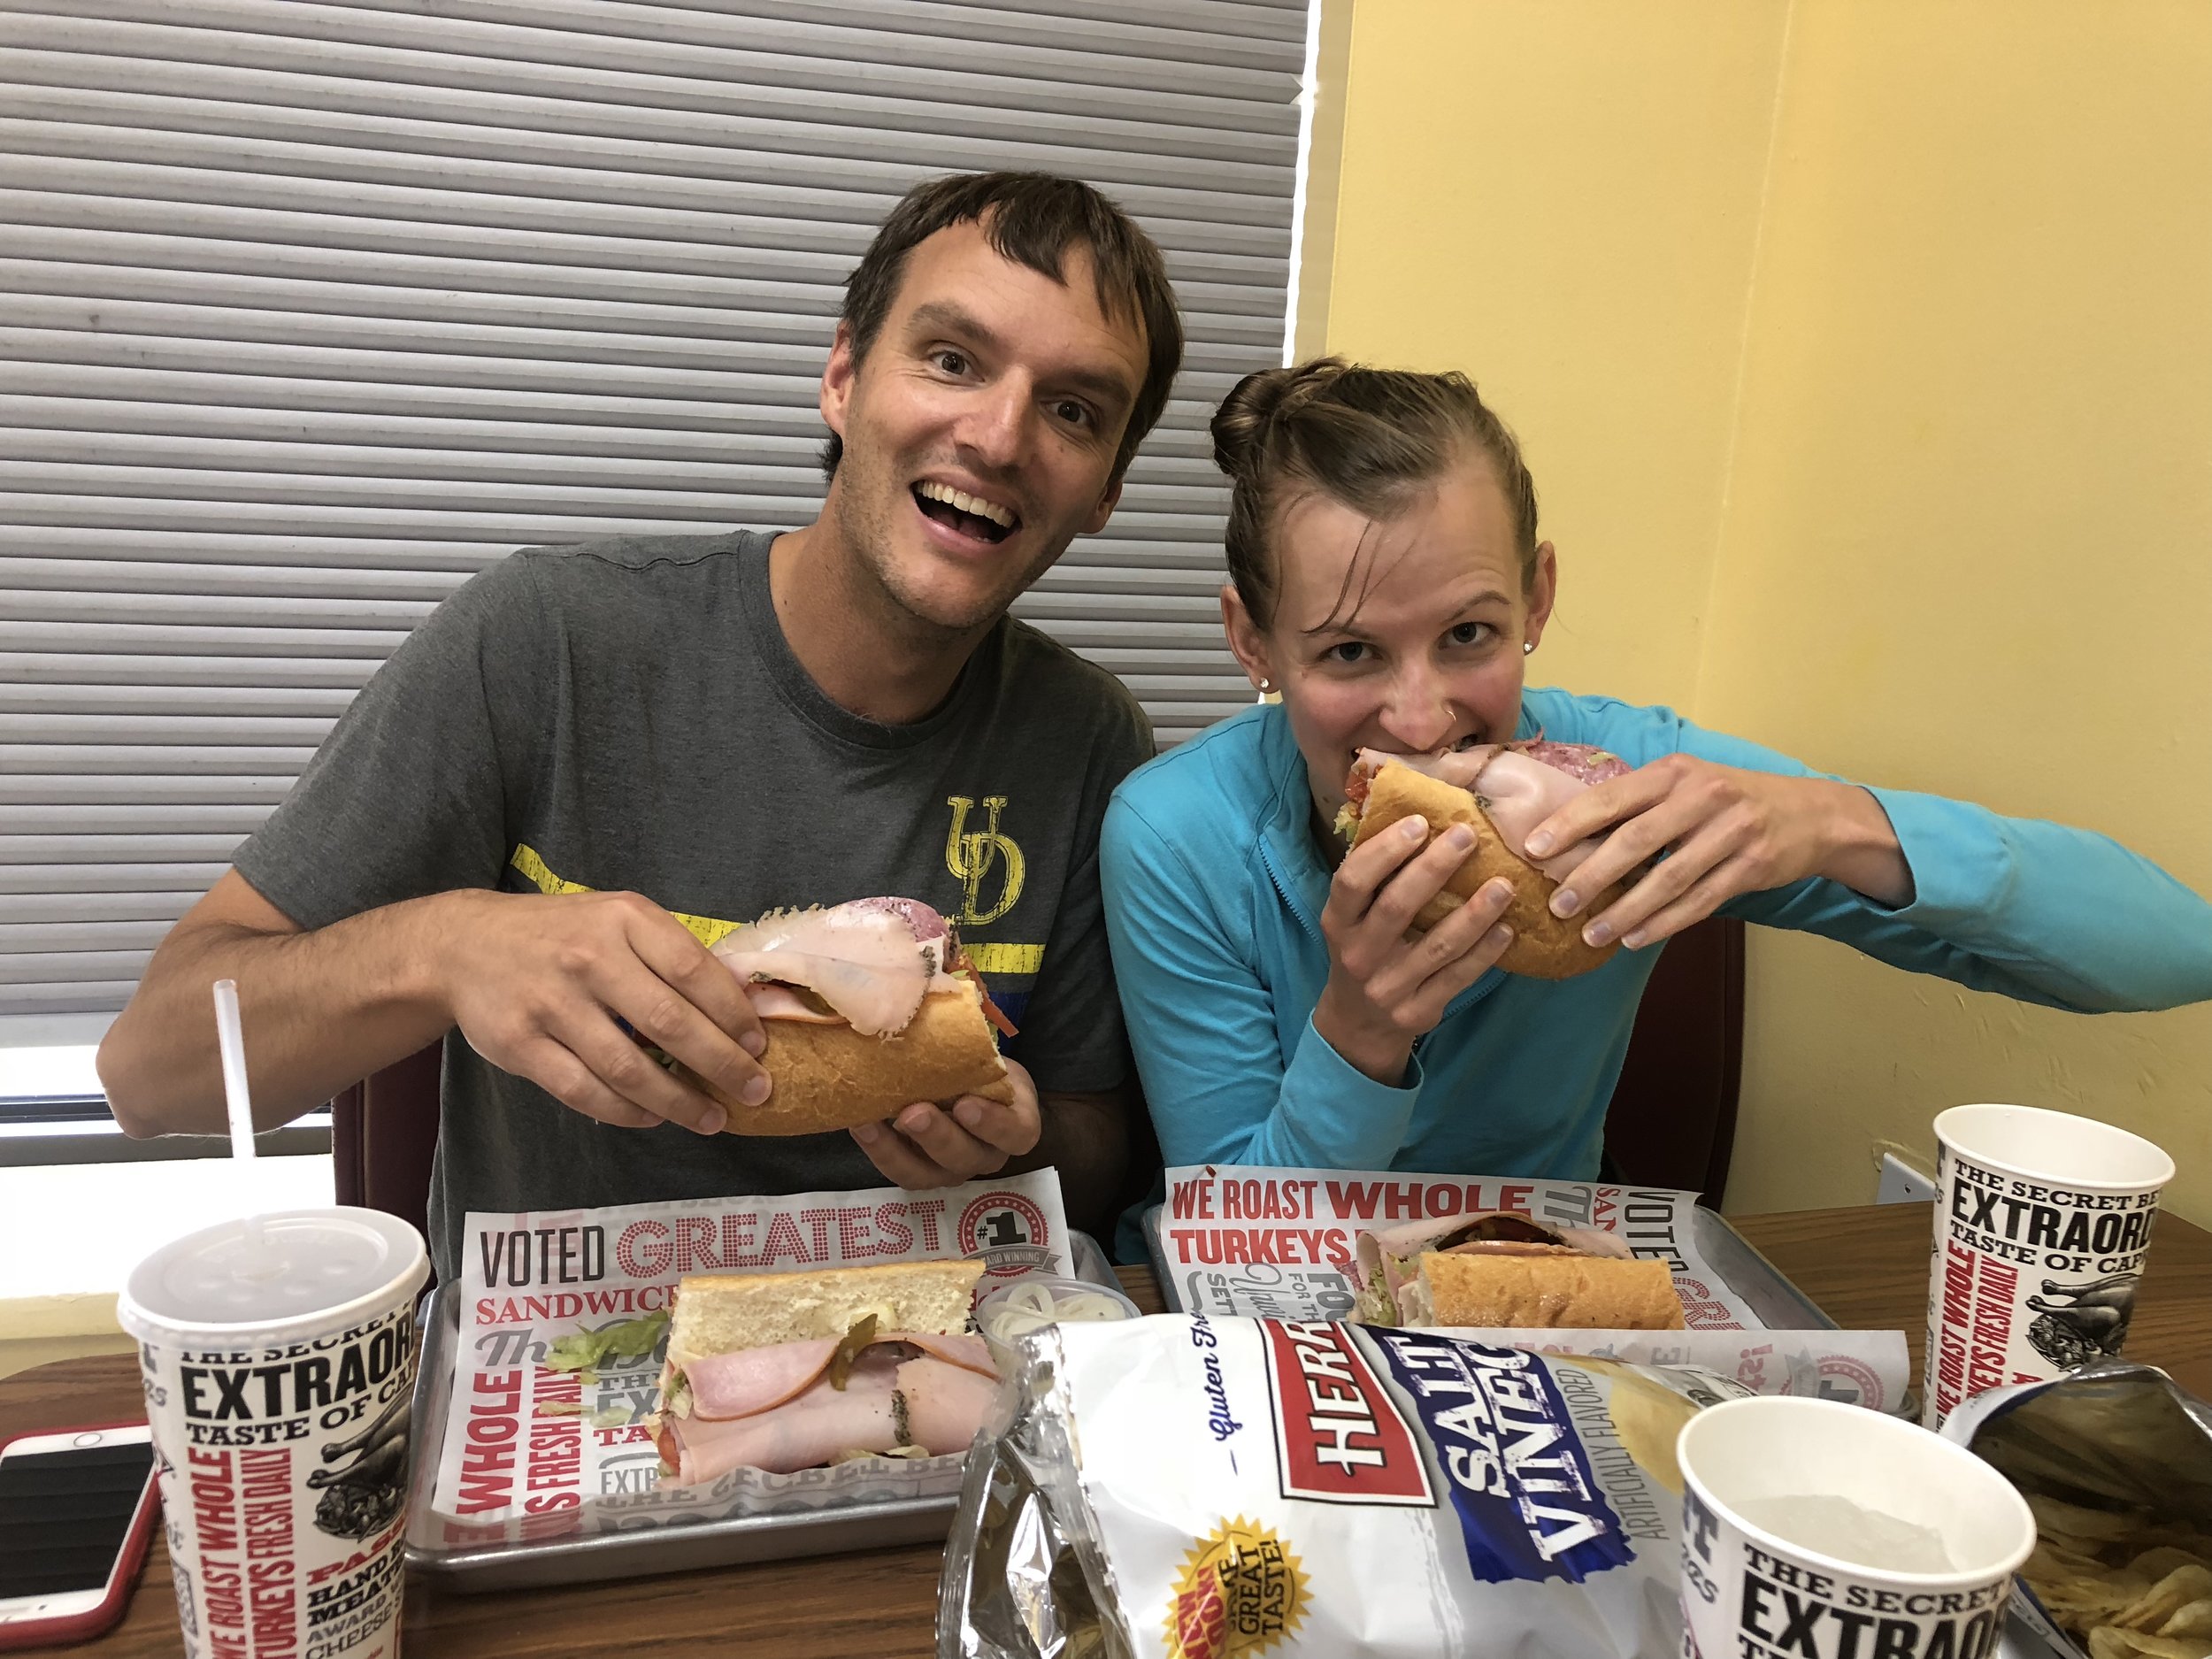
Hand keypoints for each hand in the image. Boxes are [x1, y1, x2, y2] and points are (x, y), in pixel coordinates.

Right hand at [436, 888, 768, 1132]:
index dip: (732, 1013)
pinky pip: (585, 1090)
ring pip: (629, 1067)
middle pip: (670, 1022)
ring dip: (679, 1100)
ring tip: (711, 1117)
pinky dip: (626, 1111)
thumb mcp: (616, 919)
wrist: (463, 944)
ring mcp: (552, 1003)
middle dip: (721, 1064)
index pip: (693, 970)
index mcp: (624, 920)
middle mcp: (589, 958)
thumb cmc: (562, 934)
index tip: (758, 1044)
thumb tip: (738, 1004)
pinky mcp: (521, 1044)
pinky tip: (654, 1117)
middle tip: (754, 1091)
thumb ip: (669, 954)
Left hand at [850, 1057, 1041, 1186]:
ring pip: (925, 1174)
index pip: (1015, 1133)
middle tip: (912, 1112)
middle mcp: (985, 1154)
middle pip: (965, 1157)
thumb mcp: (988, 1054)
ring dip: (895, 1151)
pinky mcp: (918, 1170)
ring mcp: (950, 1169)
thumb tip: (938, 983)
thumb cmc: (978, 1065)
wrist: (963, 1084)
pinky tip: (859, 1124)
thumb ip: (973, 1039)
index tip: (965, 1103)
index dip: (992, 1124)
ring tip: (870, 1123)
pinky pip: (897, 1169)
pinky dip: (876, 1149)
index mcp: (1016, 1126)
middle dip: (936, 1136)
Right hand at [1313, 815, 1518, 1084]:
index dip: (1384, 850)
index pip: (1352, 881)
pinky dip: (1485, 952)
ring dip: (1475, 912)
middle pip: (1397, 906)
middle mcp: (1358, 956)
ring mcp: (1388, 988)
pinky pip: (1458, 978)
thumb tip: (1418, 818)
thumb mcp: (1352, 920)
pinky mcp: (1417, 1012)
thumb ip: (1375, 882)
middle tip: (1468, 836)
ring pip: (1438, 945)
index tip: (1420, 822)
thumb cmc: (1364, 951)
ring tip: (1505, 884)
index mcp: (1337, 923)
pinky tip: (1507, 929)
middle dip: (1435, 867)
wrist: (1359, 1024)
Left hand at [1526, 756, 1910, 949]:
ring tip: (1591, 933)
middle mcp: (1703, 796)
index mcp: (1675, 772)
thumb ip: (1638, 803)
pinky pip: (1699, 901)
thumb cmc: (1728, 799)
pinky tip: (1633, 938)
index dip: (1570, 823)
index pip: (1612, 797)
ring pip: (1668, 879)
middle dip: (1591, 875)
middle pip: (1636, 840)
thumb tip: (1569, 833)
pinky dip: (1663, 923)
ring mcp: (1732, 831)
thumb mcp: (1686, 783)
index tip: (1533, 848)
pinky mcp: (1753, 866)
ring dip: (1625, 910)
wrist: (1810, 813)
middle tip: (1559, 904)